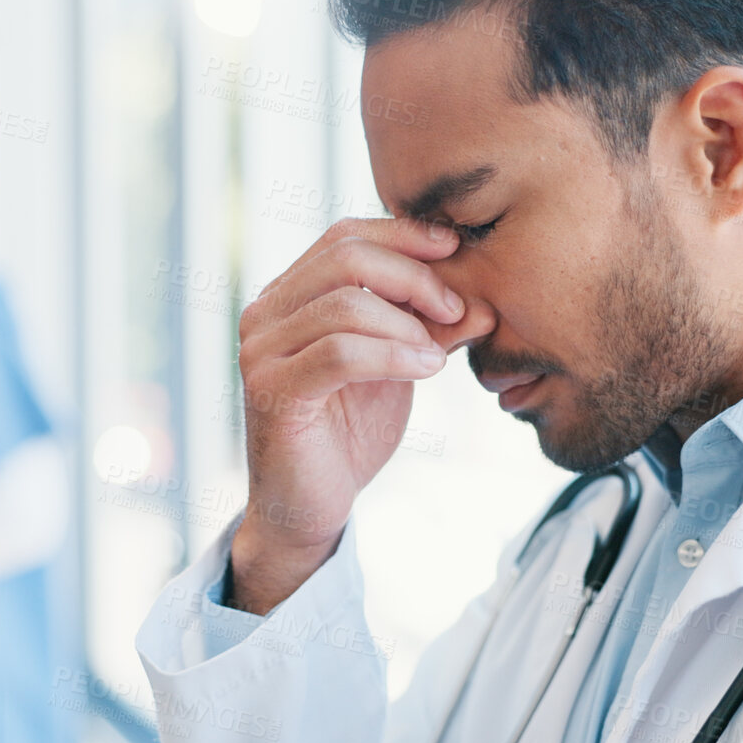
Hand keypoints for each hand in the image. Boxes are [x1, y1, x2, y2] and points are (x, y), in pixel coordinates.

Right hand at [230, 217, 465, 613]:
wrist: (309, 506)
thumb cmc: (348, 434)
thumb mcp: (398, 368)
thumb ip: (428, 329)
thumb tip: (481, 301)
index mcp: (288, 296)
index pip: (344, 236)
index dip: (404, 235)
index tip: (457, 248)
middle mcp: (264, 313)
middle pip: (345, 256)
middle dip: (414, 277)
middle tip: (457, 310)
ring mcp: (261, 351)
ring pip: (346, 305)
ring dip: (407, 325)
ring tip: (440, 355)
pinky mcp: (271, 391)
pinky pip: (340, 353)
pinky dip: (393, 355)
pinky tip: (426, 370)